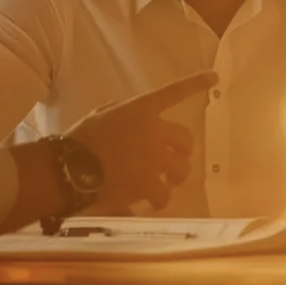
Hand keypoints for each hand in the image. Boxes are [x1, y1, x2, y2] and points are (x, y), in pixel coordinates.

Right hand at [65, 71, 217, 211]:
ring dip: (175, 179)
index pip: (173, 93)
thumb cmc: (80, 139)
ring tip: (164, 188)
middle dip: (184, 151)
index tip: (214, 78)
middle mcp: (155, 132)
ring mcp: (155, 159)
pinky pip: (163, 196)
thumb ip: (118, 113)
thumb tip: (124, 114)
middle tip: (176, 161)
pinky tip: (149, 206)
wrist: (71, 167)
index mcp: (142, 110)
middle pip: (186, 140)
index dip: (196, 84)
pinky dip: (156, 201)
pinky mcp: (149, 184)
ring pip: (182, 170)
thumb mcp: (99, 116)